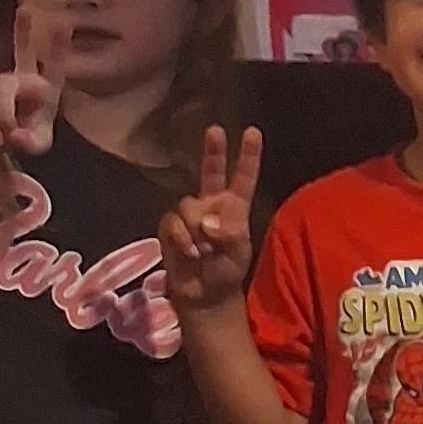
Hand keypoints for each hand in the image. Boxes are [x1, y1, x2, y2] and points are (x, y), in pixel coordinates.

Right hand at [0, 5, 59, 202]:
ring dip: (2, 117)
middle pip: (23, 53)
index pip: (55, 66)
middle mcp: (24, 78)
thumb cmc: (28, 133)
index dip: (58, 48)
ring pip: (0, 94)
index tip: (63, 26)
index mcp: (47, 87)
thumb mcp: (36, 143)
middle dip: (23, 32)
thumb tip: (15, 134)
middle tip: (26, 10)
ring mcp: (2, 83)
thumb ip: (31, 142)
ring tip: (5, 140)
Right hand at [159, 122, 264, 313]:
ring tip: (204, 251)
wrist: (204, 294)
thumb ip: (228, 231)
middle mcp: (211, 203)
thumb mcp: (238, 252)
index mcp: (235, 206)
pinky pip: (173, 223)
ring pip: (189, 206)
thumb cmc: (226, 270)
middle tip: (215, 130)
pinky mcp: (170, 225)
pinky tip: (191, 254)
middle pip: (210, 171)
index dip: (248, 155)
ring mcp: (189, 213)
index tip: (252, 131)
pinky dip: (182, 240)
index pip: (243, 177)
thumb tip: (206, 220)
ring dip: (196, 230)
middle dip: (212, 150)